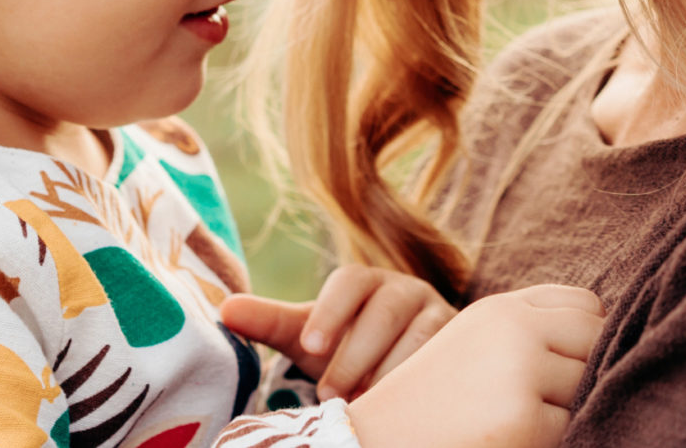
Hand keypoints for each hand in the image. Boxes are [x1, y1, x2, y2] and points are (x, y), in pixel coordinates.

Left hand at [221, 264, 456, 399]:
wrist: (395, 365)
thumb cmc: (344, 346)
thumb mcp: (308, 336)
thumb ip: (270, 322)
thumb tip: (224, 308)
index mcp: (364, 281)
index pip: (349, 281)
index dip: (330, 310)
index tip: (310, 345)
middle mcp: (404, 289)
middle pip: (385, 310)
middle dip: (356, 355)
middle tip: (332, 394)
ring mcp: (438, 313)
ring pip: (420, 337)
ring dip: (390, 373)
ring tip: (363, 403)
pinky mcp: (461, 341)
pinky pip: (445, 357)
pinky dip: (420, 382)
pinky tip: (400, 405)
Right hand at [343, 285, 602, 447]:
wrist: (377, 441)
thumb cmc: (435, 406)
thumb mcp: (477, 346)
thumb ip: (530, 331)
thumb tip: (606, 336)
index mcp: (502, 308)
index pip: (585, 305)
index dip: (588, 336)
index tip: (569, 365)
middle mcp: (513, 328)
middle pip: (596, 338)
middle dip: (587, 370)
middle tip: (550, 401)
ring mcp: (520, 370)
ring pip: (588, 385)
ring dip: (569, 409)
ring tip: (524, 421)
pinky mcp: (523, 417)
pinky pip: (572, 427)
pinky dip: (552, 440)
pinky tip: (515, 440)